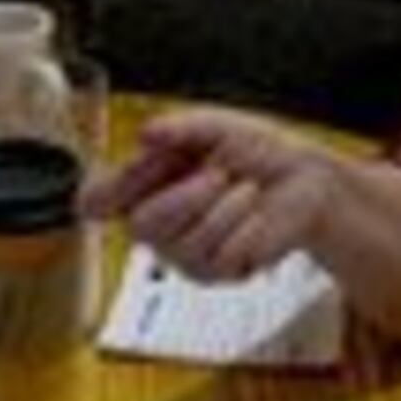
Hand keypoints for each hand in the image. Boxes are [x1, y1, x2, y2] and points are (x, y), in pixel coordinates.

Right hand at [82, 106, 341, 281]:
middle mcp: (155, 220)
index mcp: (144, 181)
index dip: (97, 197)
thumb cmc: (257, 151)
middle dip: (185, 197)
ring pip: (184, 244)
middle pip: (140, 226)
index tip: (112, 189)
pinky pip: (219, 257)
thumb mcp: (217, 127)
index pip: (95, 200)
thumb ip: (180, 127)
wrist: (304, 182)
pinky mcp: (213, 272)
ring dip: (226, 210)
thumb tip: (146, 133)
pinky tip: (255, 219)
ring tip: (246, 191)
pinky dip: (246, 230)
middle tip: (219, 174)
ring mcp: (181, 251)